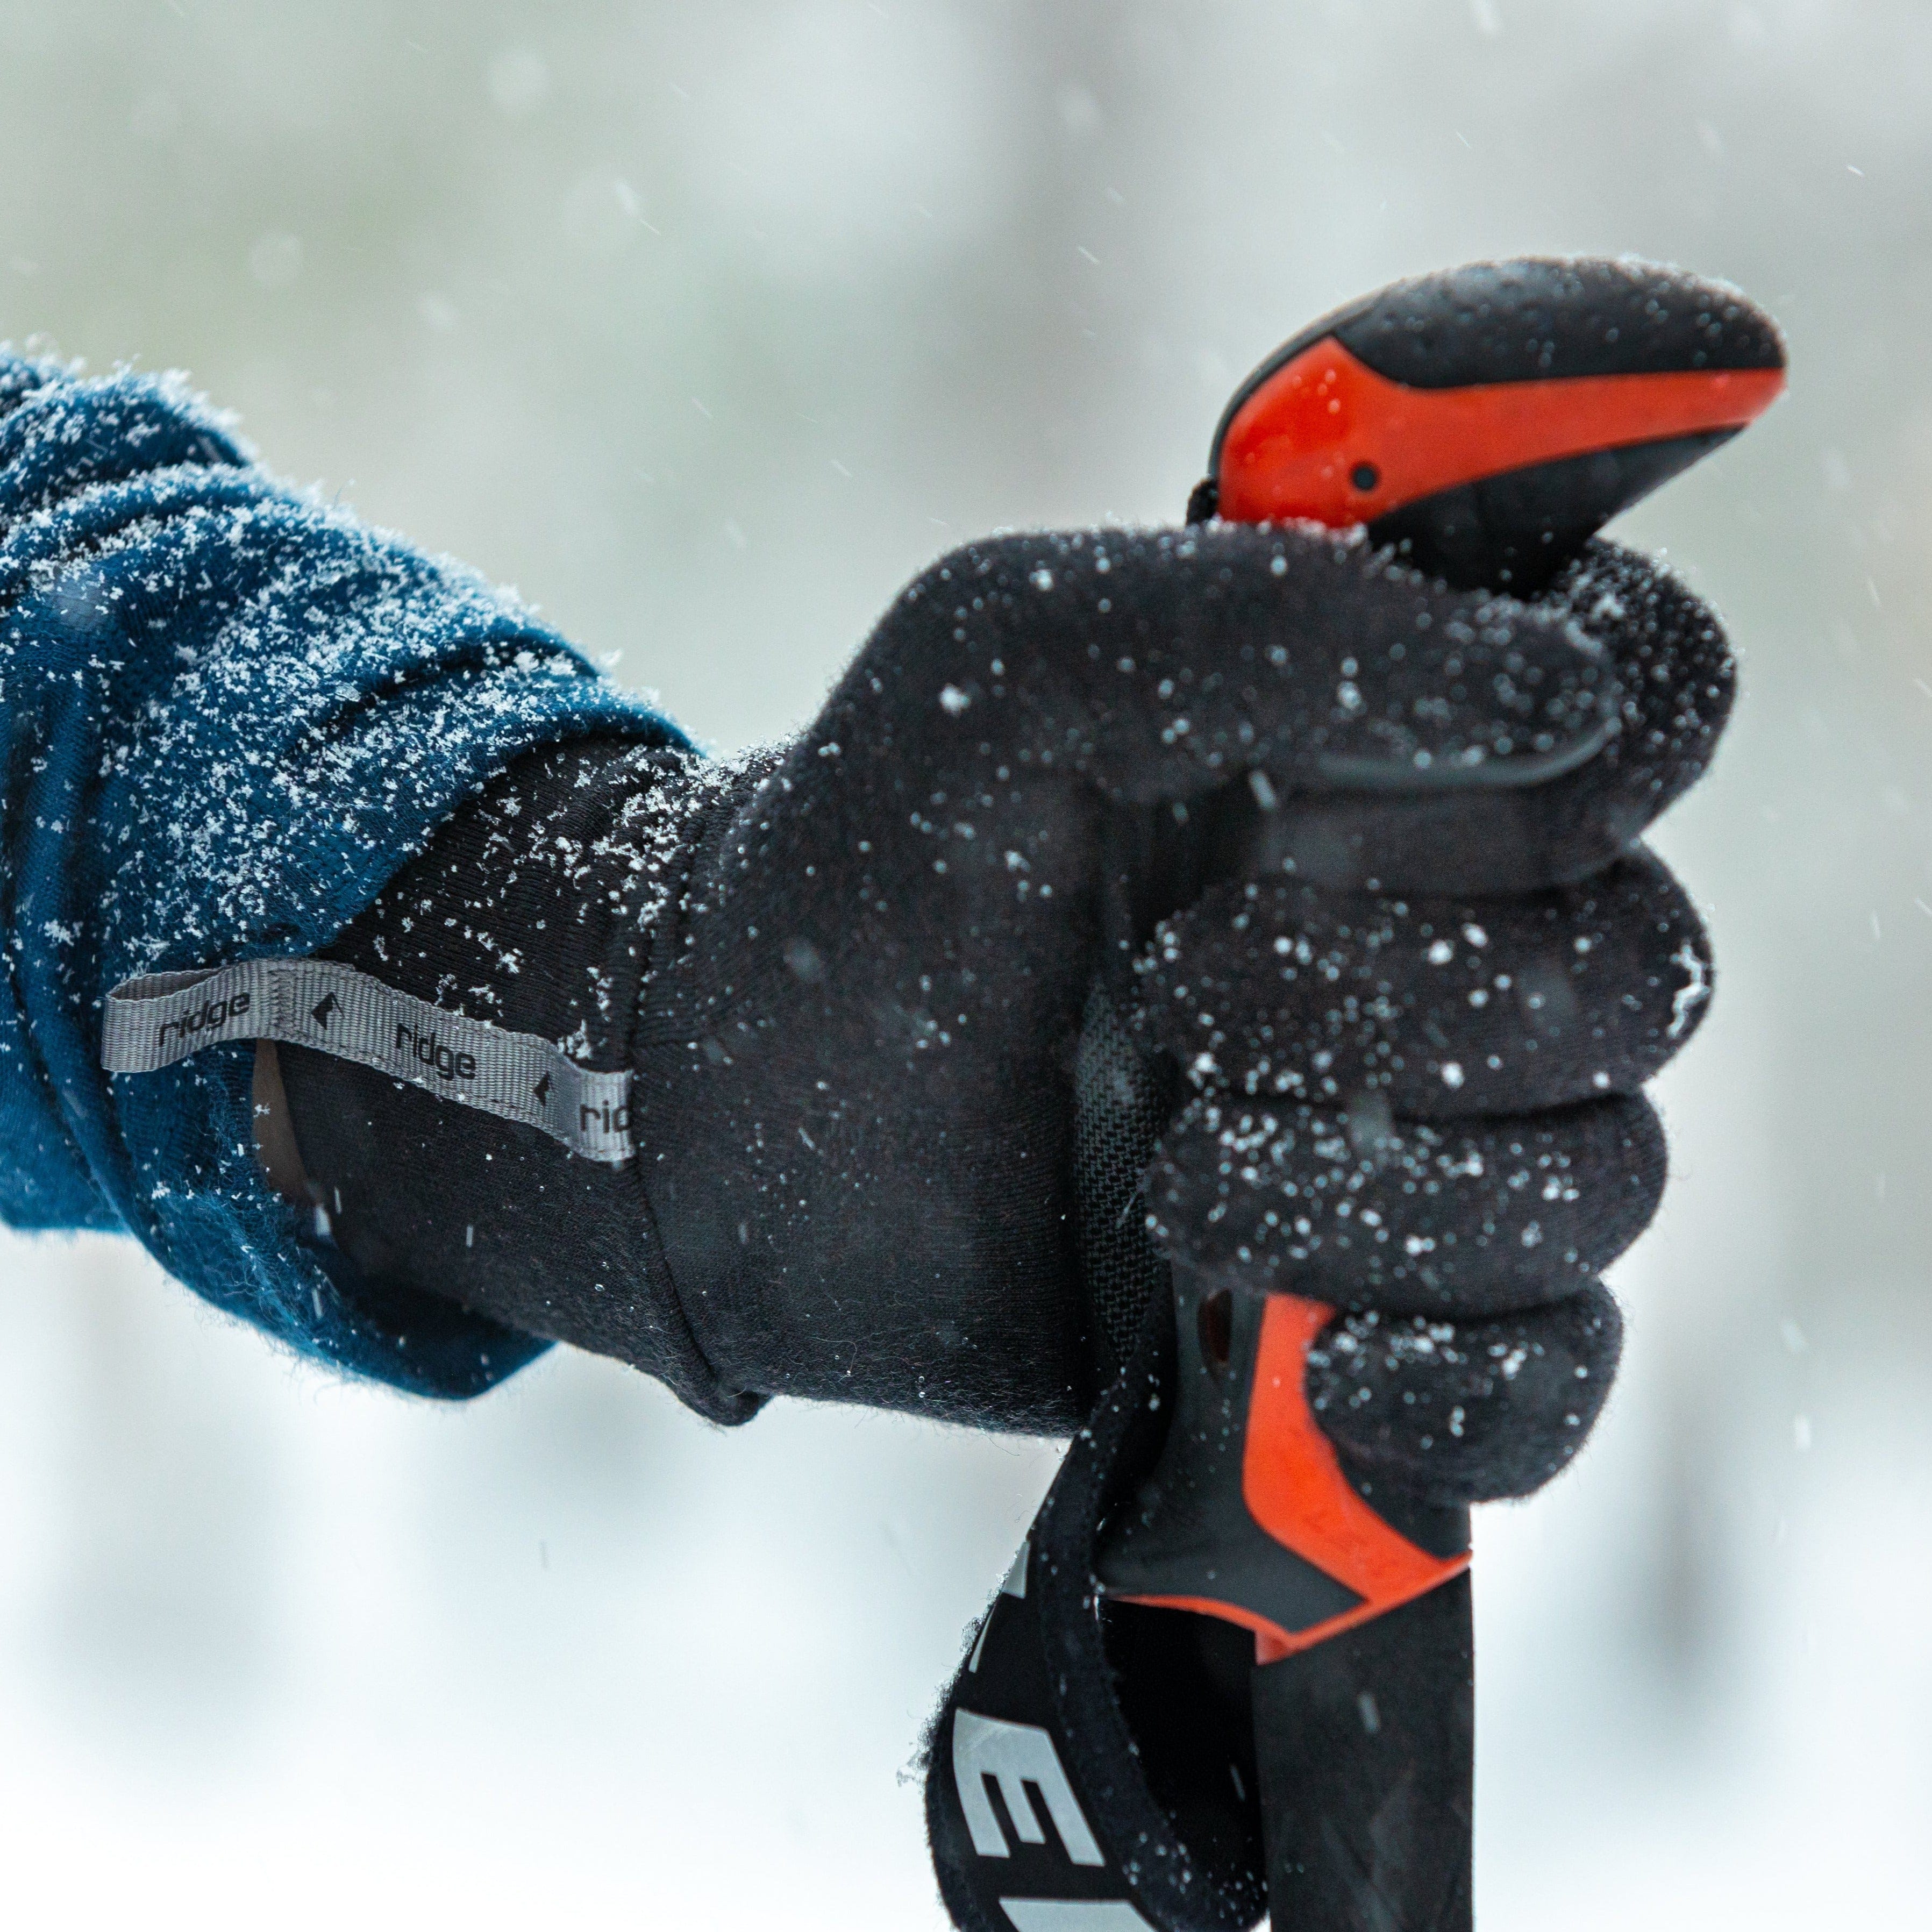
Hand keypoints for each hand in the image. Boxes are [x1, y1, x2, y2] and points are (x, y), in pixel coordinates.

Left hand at [624, 522, 1721, 1446]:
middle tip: (1177, 994)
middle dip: (1402, 1003)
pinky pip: (1547, 1378)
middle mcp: (1443, 939)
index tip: (1375, 802)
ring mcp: (1425, 1142)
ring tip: (1173, 1171)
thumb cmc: (873, 863)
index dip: (1593, 745)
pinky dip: (1463, 1383)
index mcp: (1389, 755)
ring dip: (1385, 1191)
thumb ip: (1264, 618)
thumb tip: (1553, 694)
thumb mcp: (1012, 663)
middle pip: (1631, 974)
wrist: (738, 1121)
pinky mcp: (1378, 1322)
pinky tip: (1323, 1366)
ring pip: (1599, 1180)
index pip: (1641, 699)